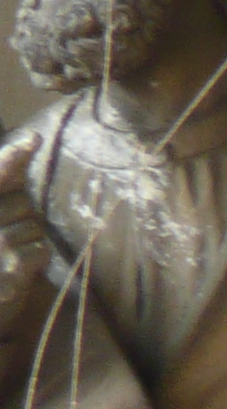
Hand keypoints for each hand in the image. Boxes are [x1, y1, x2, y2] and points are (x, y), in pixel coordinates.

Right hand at [0, 139, 54, 352]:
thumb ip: (4, 192)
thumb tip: (30, 146)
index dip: (14, 156)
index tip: (34, 139)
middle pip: (25, 203)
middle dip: (25, 215)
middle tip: (8, 236)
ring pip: (36, 227)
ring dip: (31, 240)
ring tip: (9, 255)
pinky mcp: (10, 268)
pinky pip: (41, 250)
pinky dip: (36, 259)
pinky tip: (18, 269)